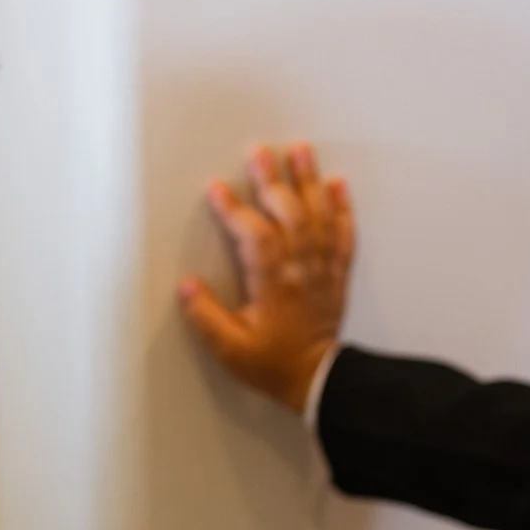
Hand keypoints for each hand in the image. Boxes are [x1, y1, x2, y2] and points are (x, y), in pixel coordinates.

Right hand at [177, 143, 356, 413]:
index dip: (235, 211)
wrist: (316, 379)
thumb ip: (205, 317)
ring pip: (317, 216)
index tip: (217, 190)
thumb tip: (186, 285)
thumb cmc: (272, 364)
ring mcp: (322, 269)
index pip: (254, 238)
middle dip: (272, 180)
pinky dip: (341, 207)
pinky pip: (343, 233)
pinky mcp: (336, 273)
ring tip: (300, 150)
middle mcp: (300, 270)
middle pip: (289, 215)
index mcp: (273, 286)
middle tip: (258, 151)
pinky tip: (336, 184)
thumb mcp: (229, 349)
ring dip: (308, 181)